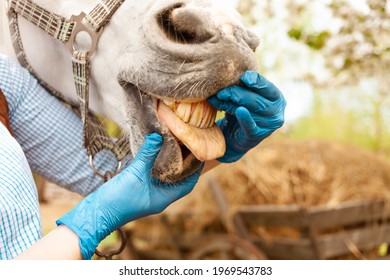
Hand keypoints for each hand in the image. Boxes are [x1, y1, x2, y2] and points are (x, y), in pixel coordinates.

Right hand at [56, 133, 201, 258]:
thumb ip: (147, 154)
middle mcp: (160, 198)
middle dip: (185, 165)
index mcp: (164, 198)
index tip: (200, 153)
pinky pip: (154, 178)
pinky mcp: (140, 191)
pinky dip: (158, 166)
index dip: (196, 170)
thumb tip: (158, 136)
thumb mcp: (135, 174)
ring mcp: (149, 195)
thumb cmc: (118, 199)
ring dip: (171, 165)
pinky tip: (155, 154)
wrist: (97, 212)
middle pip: (179, 180)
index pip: (188, 184)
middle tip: (188, 147)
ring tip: (175, 147)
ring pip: (166, 179)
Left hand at [208, 71, 285, 162]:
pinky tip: (239, 111)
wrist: (233, 137)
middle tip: (221, 90)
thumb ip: (243, 87)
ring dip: (233, 102)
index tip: (244, 76)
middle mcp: (276, 112)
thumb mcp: (244, 97)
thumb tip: (227, 77)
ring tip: (220, 96)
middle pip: (256, 99)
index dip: (257, 81)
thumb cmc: (240, 111)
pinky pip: (250, 126)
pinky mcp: (257, 136)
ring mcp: (268, 126)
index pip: (268, 87)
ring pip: (251, 110)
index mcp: (277, 98)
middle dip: (237, 92)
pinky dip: (245, 118)